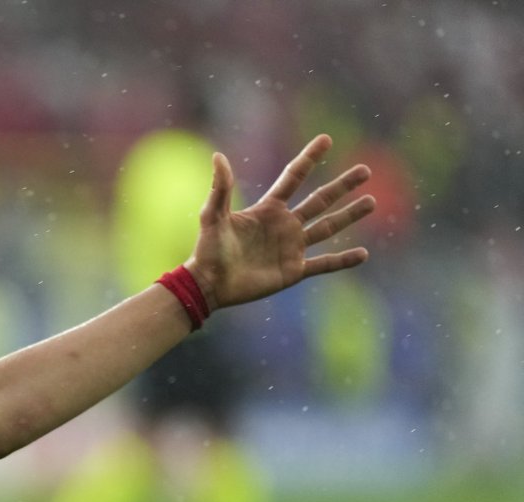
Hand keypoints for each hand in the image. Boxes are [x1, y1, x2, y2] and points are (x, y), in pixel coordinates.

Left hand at [185, 134, 373, 309]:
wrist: (209, 285)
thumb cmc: (208, 250)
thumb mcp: (212, 216)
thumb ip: (220, 188)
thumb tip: (218, 156)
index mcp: (268, 209)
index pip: (293, 177)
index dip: (309, 158)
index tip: (326, 139)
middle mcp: (284, 225)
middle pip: (320, 200)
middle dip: (342, 186)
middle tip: (365, 171)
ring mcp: (291, 248)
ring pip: (327, 228)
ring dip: (349, 216)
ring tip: (371, 202)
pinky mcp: (293, 271)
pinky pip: (324, 264)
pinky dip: (343, 261)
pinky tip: (363, 254)